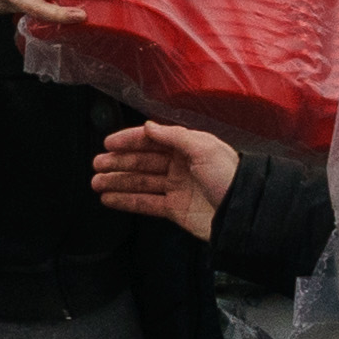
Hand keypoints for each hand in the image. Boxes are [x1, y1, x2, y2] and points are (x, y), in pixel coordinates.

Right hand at [90, 122, 238, 237]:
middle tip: (96, 165)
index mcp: (187, 146)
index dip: (129, 140)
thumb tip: (149, 126)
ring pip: (140, 182)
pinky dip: (126, 200)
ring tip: (96, 183)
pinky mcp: (174, 209)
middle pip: (142, 161)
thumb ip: (173, 136)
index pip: (152, 140)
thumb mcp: (203, 147)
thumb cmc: (229, 176)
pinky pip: (145, 202)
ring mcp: (176, 187)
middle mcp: (180, 164)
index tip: (108, 144)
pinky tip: (109, 198)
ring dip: (117, 181)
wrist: (243, 212)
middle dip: (118, 162)